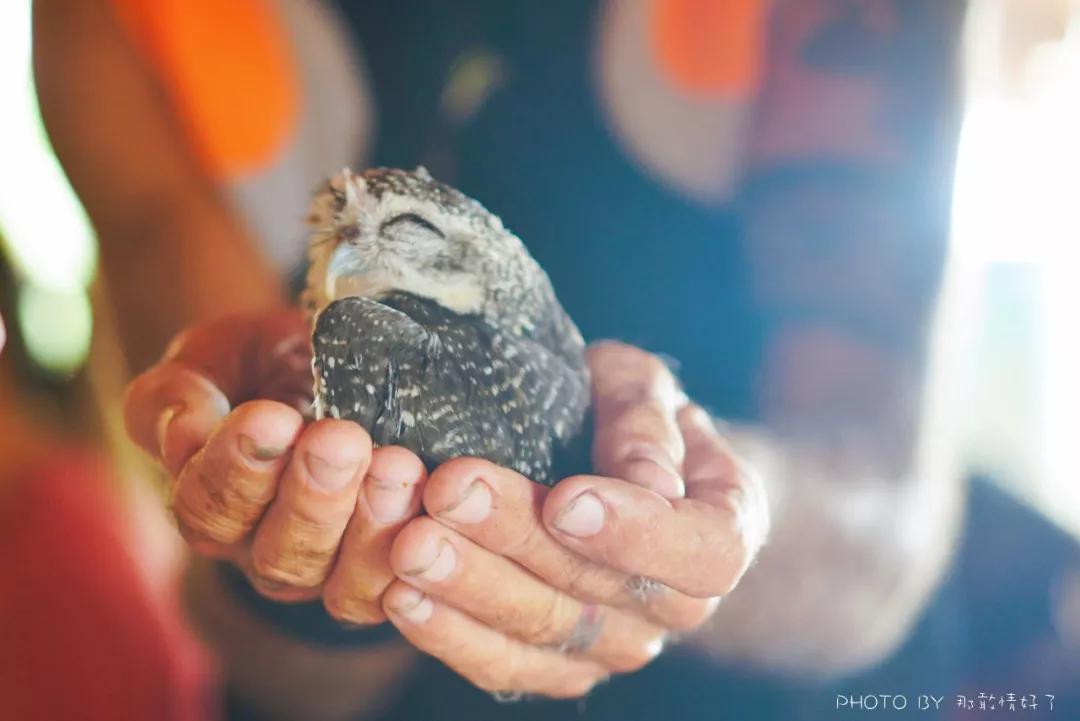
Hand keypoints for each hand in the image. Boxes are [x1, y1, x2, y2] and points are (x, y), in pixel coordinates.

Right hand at [123, 310, 424, 618]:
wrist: (333, 364)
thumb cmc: (264, 363)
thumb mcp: (215, 357)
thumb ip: (181, 393)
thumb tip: (182, 431)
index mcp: (210, 503)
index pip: (209, 506)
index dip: (238, 467)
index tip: (270, 417)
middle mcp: (263, 550)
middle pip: (279, 554)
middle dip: (313, 496)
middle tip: (343, 439)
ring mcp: (329, 568)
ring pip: (340, 581)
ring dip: (371, 526)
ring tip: (397, 467)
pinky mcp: (387, 570)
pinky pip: (397, 588)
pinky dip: (416, 552)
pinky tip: (435, 509)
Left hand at [371, 342, 768, 697]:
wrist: (603, 460)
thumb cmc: (628, 413)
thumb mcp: (643, 388)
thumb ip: (646, 425)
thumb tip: (651, 482)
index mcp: (722, 531)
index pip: (703, 553)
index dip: (636, 534)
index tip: (565, 497)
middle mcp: (678, 605)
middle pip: (602, 589)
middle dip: (518, 540)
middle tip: (450, 492)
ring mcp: (616, 643)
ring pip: (546, 628)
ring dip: (472, 587)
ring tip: (411, 544)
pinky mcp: (557, 664)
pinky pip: (507, 665)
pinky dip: (449, 633)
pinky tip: (401, 595)